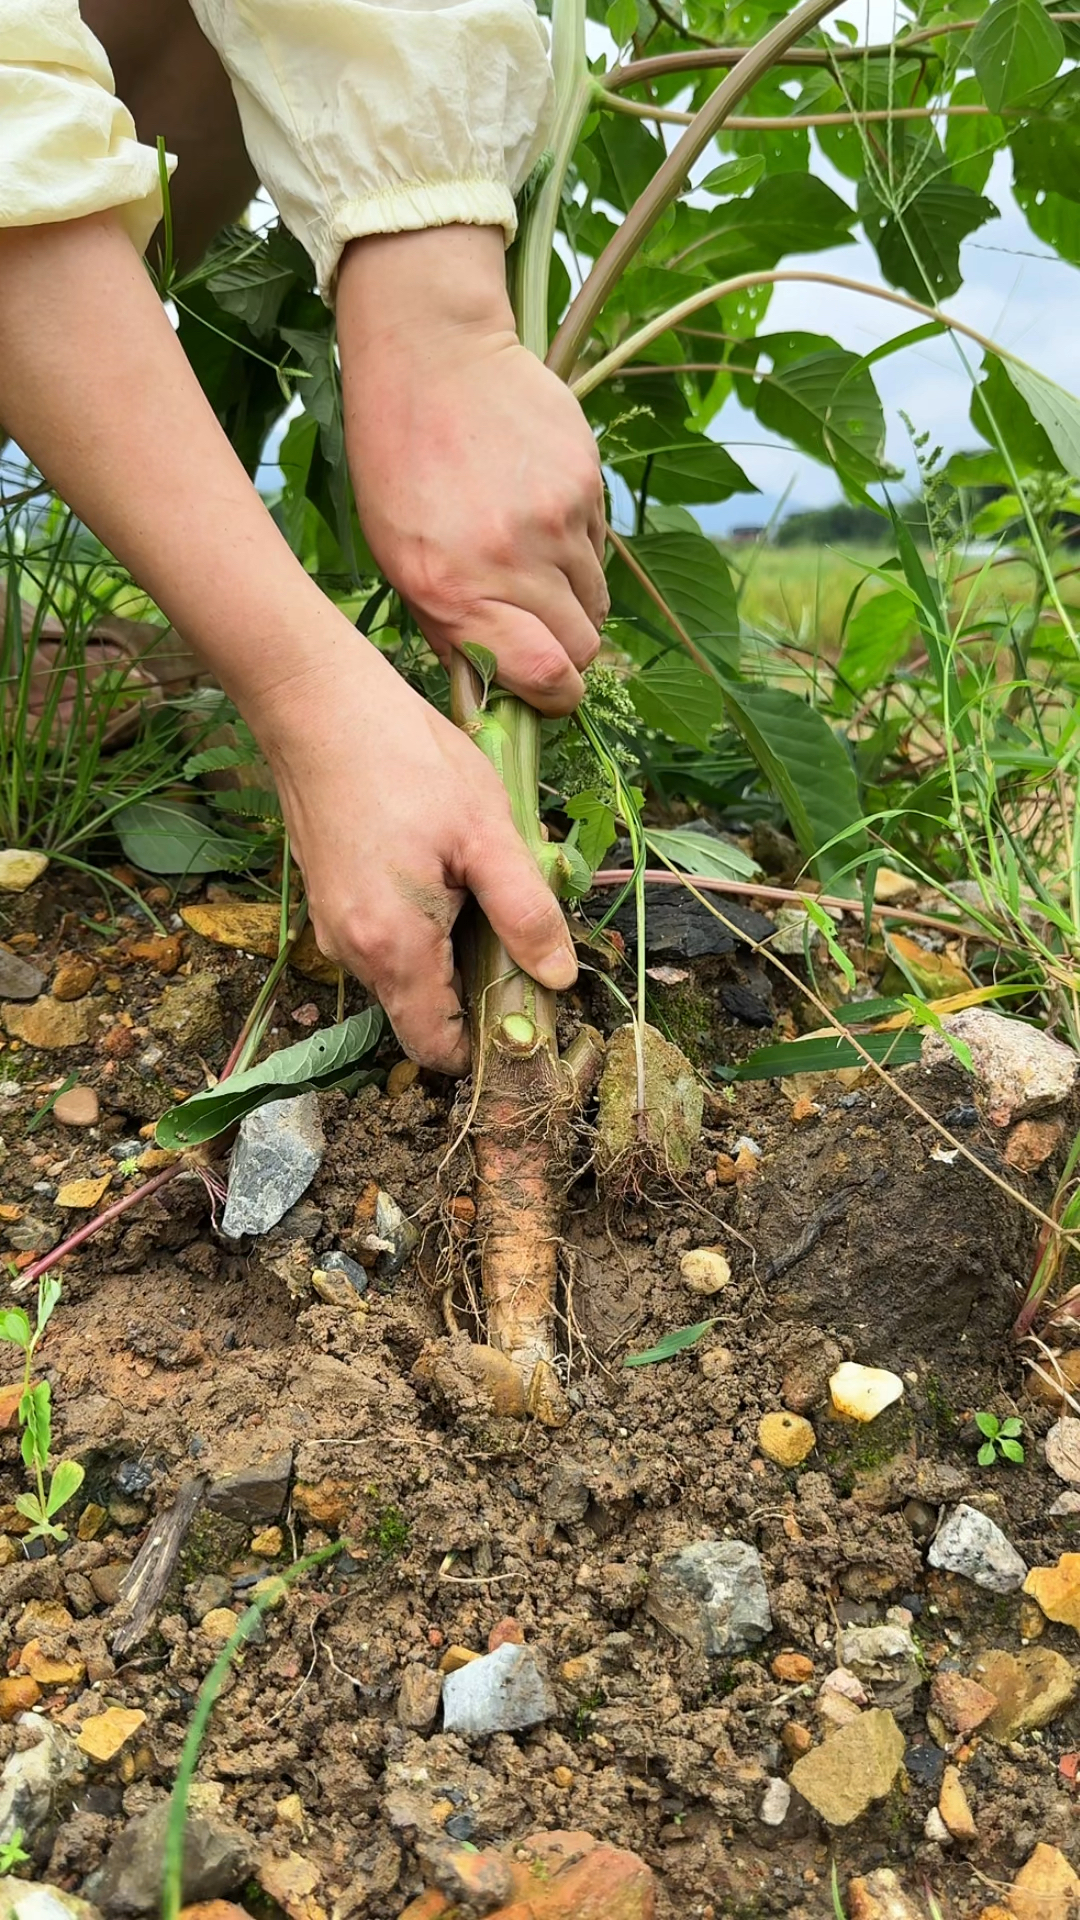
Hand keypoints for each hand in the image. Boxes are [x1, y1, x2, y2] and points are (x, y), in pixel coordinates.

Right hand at [256, 647, 577, 1071]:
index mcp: (395, 952)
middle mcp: (352, 954)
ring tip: (478, 876)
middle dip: (474, 985)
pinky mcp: (329, 897)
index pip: (436, 1050)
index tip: (528, 1006)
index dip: (485, 1044)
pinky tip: (444, 861)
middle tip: (514, 920)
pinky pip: (385, 937)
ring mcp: (333, 926)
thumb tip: (559, 978)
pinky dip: (422, 921)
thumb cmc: (408, 762)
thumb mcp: (488, 835)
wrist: (318, 704)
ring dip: (451, 947)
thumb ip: (525, 914)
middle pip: (423, 1013)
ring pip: (406, 972)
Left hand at [338, 227, 608, 716]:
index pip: (546, 675)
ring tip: (533, 566)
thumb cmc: (398, 464)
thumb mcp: (398, 557)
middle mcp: (511, 561)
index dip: (555, 697)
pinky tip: (540, 516)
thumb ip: (451, 625)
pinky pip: (601, 548)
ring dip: (574, 601)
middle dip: (568, 654)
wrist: (432, 355)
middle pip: (582, 647)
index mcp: (454, 590)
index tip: (548, 692)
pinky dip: (579, 550)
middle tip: (542, 634)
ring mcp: (557, 521)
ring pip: (597, 600)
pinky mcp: (587, 484)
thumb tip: (497, 685)